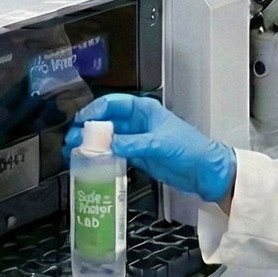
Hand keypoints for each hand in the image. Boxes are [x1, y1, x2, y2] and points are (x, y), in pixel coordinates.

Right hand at [66, 95, 235, 202]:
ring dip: (92, 145)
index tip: (80, 122)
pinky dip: (102, 157)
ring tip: (74, 153)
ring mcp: (137, 139)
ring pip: (108, 139)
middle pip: (107, 121)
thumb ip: (133, 144)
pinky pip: (115, 153)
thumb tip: (109, 146)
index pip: (113, 104)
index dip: (94, 111)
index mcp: (145, 109)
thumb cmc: (191, 150)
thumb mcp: (160, 144)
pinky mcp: (138, 156)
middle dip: (88, 130)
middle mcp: (139, 122)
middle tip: (71, 141)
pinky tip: (91, 163)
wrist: (206, 172)